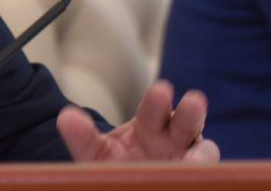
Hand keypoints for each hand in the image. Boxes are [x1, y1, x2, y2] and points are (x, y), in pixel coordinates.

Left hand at [56, 80, 219, 162]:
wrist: (129, 183)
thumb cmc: (114, 166)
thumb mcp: (94, 153)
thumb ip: (83, 137)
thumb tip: (66, 117)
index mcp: (150, 125)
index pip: (155, 109)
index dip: (158, 100)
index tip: (161, 89)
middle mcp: (174, 141)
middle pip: (187, 122)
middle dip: (191, 112)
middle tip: (193, 102)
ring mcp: (188, 161)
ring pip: (205, 152)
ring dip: (202, 154)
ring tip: (192, 161)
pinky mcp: (195, 178)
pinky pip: (205, 176)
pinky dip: (202, 175)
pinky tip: (191, 174)